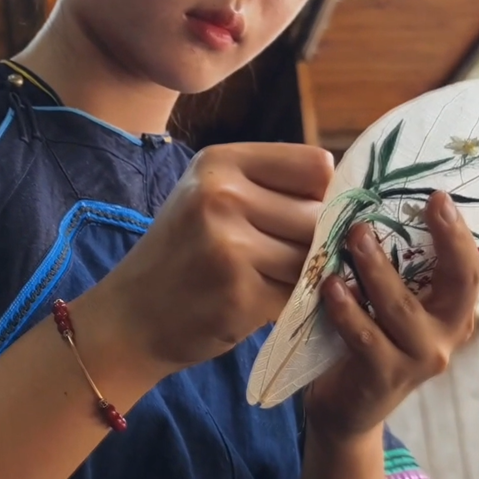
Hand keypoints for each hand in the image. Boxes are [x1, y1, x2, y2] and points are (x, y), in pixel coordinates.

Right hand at [87, 143, 333, 378]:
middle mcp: (221, 195)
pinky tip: (255, 302)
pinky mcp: (239, 293)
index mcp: (219, 162)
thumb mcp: (210, 196)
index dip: (320, 196)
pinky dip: (288, 303)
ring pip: (312, 256)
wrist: (130, 317)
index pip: (315, 166)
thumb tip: (348, 194)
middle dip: (312, 241)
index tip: (302, 217)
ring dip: (301, 275)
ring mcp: (229, 245)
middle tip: (277, 258)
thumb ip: (270, 186)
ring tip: (264, 279)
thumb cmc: (182, 254)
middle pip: (318, 214)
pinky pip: (298, 294)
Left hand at [303, 191, 478, 444]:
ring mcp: (418, 358)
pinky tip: (331, 285)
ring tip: (355, 235)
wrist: (347, 407)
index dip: (459, 232)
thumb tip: (375, 206)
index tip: (439, 195)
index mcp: (453, 312)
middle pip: (459, 283)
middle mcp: (446, 335)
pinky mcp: (384, 376)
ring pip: (401, 306)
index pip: (470, 268)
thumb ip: (398, 269)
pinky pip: (366, 336)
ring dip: (377, 267)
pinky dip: (347, 308)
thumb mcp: (391, 304)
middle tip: (423, 203)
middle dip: (445, 240)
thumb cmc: (368, 339)